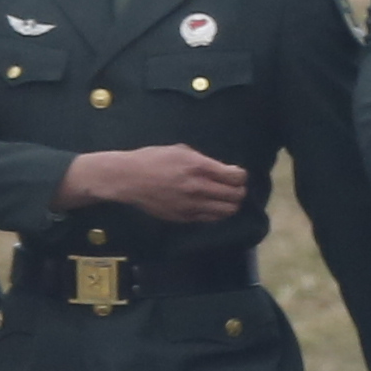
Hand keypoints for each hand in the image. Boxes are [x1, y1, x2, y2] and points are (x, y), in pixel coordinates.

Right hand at [60, 143, 254, 224]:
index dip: (241, 176)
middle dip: (240, 191)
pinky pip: (210, 219)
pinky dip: (216, 213)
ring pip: (227, 211)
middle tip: (235, 187)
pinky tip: (212, 206)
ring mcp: (192, 206)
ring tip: (226, 198)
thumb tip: (223, 169)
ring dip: (231, 204)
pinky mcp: (184, 218)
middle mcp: (198, 188)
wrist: (128, 179)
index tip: (238, 174)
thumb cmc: (153, 159)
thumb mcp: (181, 151)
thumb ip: (204, 161)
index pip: (236, 177)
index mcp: (199, 167)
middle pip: (236, 196)